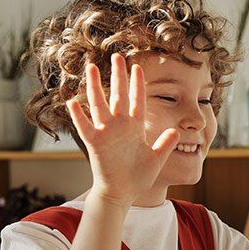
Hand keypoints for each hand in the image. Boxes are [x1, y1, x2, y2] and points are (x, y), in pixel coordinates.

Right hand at [66, 53, 179, 207]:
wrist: (123, 192)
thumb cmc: (139, 176)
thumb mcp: (156, 158)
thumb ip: (165, 144)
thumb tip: (176, 131)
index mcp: (135, 127)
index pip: (137, 100)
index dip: (137, 84)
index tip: (137, 67)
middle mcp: (120, 126)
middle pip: (118, 96)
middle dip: (118, 76)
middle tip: (117, 57)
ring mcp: (106, 133)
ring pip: (99, 105)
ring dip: (95, 87)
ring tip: (92, 68)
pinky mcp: (95, 144)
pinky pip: (85, 127)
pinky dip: (79, 115)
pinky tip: (72, 101)